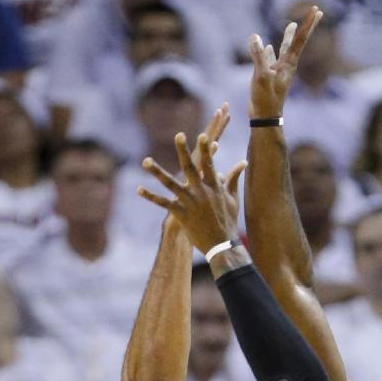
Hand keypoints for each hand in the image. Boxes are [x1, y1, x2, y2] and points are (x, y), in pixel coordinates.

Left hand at [138, 104, 245, 251]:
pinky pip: (164, 203)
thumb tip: (242, 162)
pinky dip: (151, 196)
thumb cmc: (229, 221)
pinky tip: (139, 189)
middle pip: (190, 168)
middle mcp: (201, 192)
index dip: (206, 149)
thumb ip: (234, 178)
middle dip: (184, 151)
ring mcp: (190, 203)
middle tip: (179, 135)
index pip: (209, 164)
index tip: (202, 134)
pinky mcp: (181, 214)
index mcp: (214, 187)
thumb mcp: (232, 198)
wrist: (222, 246)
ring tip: (145, 160)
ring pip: (171, 184)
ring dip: (157, 172)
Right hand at [248, 7, 322, 118]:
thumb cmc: (265, 100)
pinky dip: (269, 51)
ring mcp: (278, 71)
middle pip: (297, 41)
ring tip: (292, 25)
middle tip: (316, 12)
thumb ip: (259, 56)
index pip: (301, 39)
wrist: (264, 118)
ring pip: (284, 49)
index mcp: (289, 64)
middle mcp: (287, 65)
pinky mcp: (269, 76)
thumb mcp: (261, 76)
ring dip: (288, 37)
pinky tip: (268, 46)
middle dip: (305, 26)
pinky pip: (270, 59)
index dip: (308, 23)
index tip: (317, 9)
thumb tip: (255, 37)